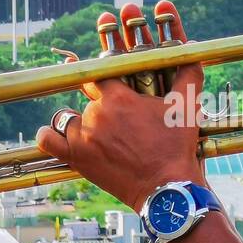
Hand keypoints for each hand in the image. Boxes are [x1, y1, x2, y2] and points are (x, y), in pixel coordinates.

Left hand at [36, 0, 205, 211]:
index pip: (100, 73)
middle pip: (87, 97)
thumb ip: (188, 75)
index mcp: (118, 97)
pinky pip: (49, 141)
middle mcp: (96, 113)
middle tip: (117, 116)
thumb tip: (193, 53)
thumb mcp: (186, 108)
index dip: (105, 76)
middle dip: (101, 103)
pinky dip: (49, 135)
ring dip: (81, 122)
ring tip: (99, 132)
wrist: (166, 189)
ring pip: (69, 118)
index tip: (109, 80)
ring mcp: (82, 137)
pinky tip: (56, 134)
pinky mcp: (75, 158)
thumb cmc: (176, 147)